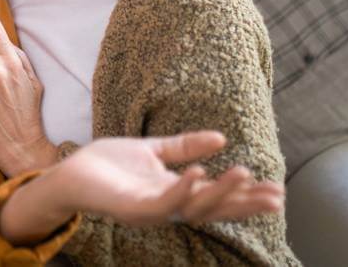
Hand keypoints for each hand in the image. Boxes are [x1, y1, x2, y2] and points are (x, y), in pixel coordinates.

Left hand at [0, 131, 284, 244]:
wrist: (71, 171)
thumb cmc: (108, 164)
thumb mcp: (153, 150)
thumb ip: (184, 146)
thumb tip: (221, 139)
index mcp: (175, 192)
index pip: (216, 196)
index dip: (245, 195)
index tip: (276, 191)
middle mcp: (168, 205)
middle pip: (213, 207)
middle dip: (243, 202)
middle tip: (275, 196)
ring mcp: (151, 209)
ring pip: (193, 206)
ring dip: (219, 192)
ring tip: (243, 174)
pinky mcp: (132, 208)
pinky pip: (162, 202)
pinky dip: (181, 188)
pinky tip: (198, 172)